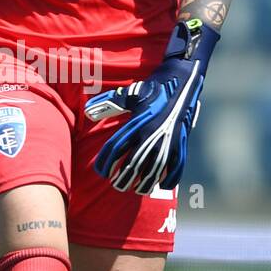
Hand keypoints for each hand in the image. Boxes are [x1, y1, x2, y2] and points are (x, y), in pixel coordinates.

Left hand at [84, 18, 219, 193]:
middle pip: (133, 166)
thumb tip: (88, 111)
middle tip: (118, 185)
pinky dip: (169, 179)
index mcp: (136, 124)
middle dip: (124, 179)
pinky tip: (162, 184)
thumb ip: (110, 104)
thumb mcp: (130, 95)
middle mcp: (150, 135)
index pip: (115, 150)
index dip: (106, 164)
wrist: (182, 82)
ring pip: (154, 171)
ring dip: (144, 183)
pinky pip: (176, 168)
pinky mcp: (181, 144)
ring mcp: (167, 141)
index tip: (103, 173)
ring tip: (137, 189)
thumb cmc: (153, 89)